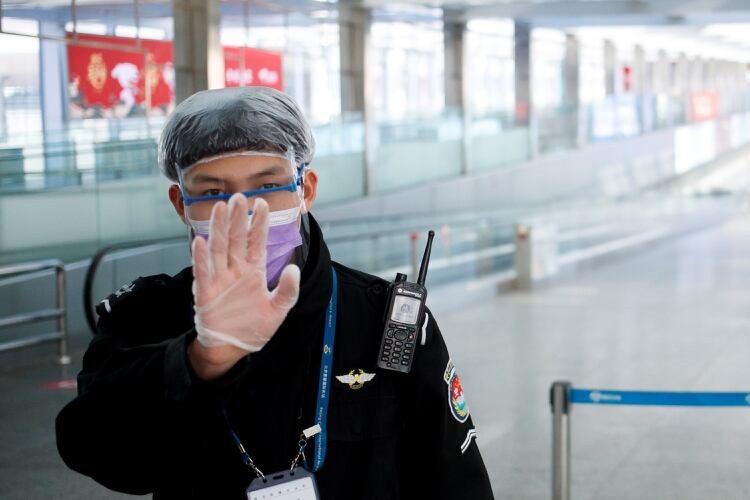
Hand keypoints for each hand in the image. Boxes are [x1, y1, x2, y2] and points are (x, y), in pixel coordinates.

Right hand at [188, 195, 299, 379]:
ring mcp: (220, 279)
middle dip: (238, 218)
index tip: (263, 203)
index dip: (259, 223)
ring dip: (219, 228)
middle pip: (236, 239)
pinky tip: (200, 241)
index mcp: (253, 271)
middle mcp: (235, 270)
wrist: (230, 348)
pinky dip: (201, 258)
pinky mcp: (205, 292)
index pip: (257, 242)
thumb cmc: (252, 328)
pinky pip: (202, 271)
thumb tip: (294, 269)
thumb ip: (287, 291)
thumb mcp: (277, 311)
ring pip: (219, 248)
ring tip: (220, 208)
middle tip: (239, 196)